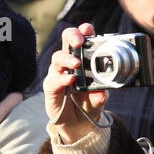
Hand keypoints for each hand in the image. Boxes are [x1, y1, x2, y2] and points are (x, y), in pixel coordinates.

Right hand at [44, 24, 109, 141]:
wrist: (80, 124)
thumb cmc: (90, 103)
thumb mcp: (100, 98)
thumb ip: (101, 94)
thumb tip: (102, 92)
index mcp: (84, 58)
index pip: (83, 39)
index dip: (84, 31)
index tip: (88, 29)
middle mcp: (70, 62)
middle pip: (67, 40)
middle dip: (72, 36)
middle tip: (80, 42)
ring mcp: (59, 73)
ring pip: (57, 57)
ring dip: (67, 58)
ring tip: (76, 64)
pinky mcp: (51, 87)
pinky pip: (53, 80)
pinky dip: (61, 78)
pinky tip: (69, 80)